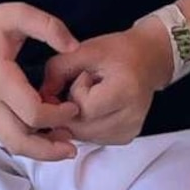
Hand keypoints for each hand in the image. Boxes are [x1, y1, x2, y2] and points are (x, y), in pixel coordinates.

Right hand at [0, 1, 80, 161]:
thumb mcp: (16, 13)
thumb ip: (47, 26)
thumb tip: (73, 47)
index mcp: (1, 79)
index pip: (32, 113)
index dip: (57, 116)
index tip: (73, 106)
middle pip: (20, 142)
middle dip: (49, 150)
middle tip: (73, 146)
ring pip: (12, 144)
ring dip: (39, 151)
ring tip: (63, 144)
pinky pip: (7, 136)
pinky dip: (29, 142)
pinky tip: (46, 132)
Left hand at [43, 22, 172, 146]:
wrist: (148, 60)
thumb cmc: (117, 52)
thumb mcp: (84, 50)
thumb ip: (57, 70)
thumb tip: (41, 97)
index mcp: (126, 91)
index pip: (84, 107)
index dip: (76, 92)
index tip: (85, 75)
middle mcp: (131, 117)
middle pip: (81, 126)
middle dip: (70, 108)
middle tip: (81, 85)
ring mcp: (130, 131)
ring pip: (83, 136)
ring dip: (76, 118)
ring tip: (90, 95)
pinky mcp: (125, 138)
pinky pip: (92, 138)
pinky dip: (85, 125)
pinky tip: (94, 107)